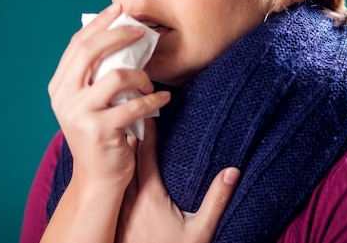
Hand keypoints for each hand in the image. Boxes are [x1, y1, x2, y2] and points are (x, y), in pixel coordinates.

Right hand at [47, 3, 170, 189]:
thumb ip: (96, 74)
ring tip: (150, 84)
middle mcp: (64, 97)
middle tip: (140, 31)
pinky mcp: (100, 130)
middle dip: (119, 34)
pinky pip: (135, 105)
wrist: (98, 178)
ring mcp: (79, 114)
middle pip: (91, 51)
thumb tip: (120, 36)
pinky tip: (163, 100)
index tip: (118, 10)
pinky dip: (154, 100)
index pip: (78, 44)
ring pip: (117, 76)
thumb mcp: (90, 101)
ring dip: (142, 76)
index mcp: (59, 86)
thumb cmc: (101, 134)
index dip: (98, 23)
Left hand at [117, 119, 239, 242]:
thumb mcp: (201, 231)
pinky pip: (113, 188)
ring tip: (126, 134)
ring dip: (122, 155)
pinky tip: (120, 168)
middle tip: (136, 116)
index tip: (150, 115)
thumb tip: (232, 171)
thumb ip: (217, 200)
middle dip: (131, 137)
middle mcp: (129, 200)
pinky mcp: (115, 220)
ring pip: (117, 173)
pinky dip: (117, 173)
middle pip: (126, 160)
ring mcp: (119, 210)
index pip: (145, 156)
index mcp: (149, 197)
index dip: (147, 134)